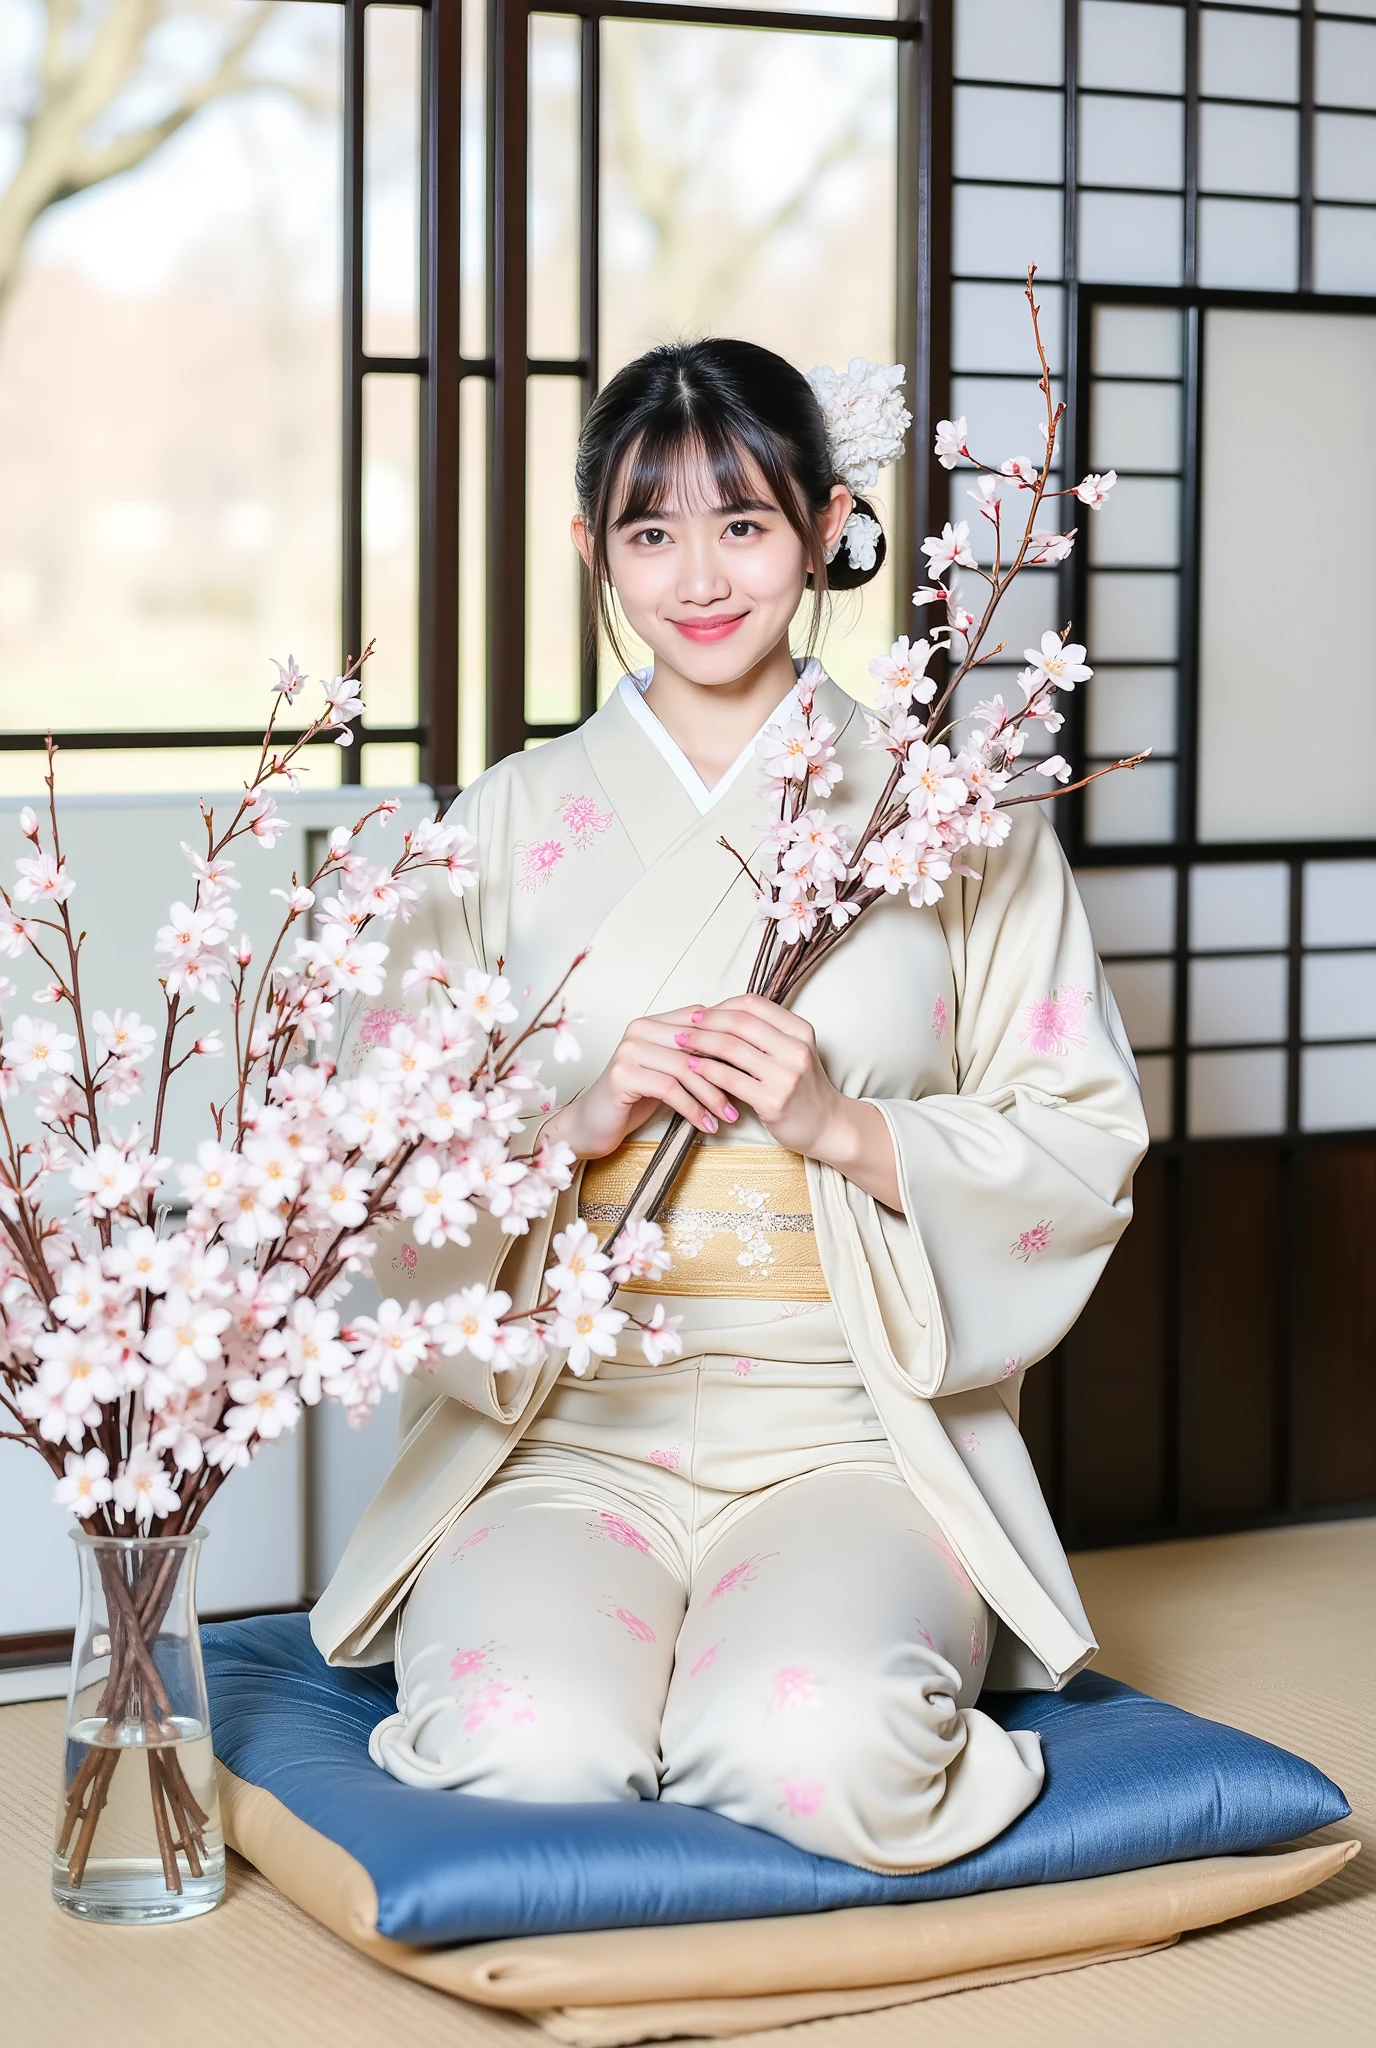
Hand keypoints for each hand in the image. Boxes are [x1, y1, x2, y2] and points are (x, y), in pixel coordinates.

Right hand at [542, 1003, 744, 1160]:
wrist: (593, 1124)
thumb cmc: (635, 1099)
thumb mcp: (669, 1073)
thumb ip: (694, 1057)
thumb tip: (743, 1054)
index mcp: (653, 1022)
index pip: (700, 1021)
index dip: (729, 1041)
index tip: (752, 1066)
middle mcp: (639, 1030)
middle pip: (696, 1045)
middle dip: (725, 1072)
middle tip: (748, 1096)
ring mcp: (628, 1051)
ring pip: (685, 1068)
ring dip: (712, 1095)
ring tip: (729, 1116)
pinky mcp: (622, 1075)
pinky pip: (670, 1089)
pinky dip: (693, 1109)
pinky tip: (706, 1125)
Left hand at [670, 993, 902, 1206]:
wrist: (829, 1126)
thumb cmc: (804, 1088)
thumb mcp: (793, 1052)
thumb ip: (765, 1034)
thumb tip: (720, 1017)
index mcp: (800, 1030)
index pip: (753, 1005)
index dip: (722, 1006)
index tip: (701, 1013)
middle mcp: (796, 1049)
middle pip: (739, 1023)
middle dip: (705, 1023)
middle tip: (682, 1027)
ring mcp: (786, 1076)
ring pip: (731, 1048)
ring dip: (700, 1044)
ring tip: (680, 1045)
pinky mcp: (773, 1101)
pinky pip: (730, 1079)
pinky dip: (706, 1071)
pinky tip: (691, 1069)